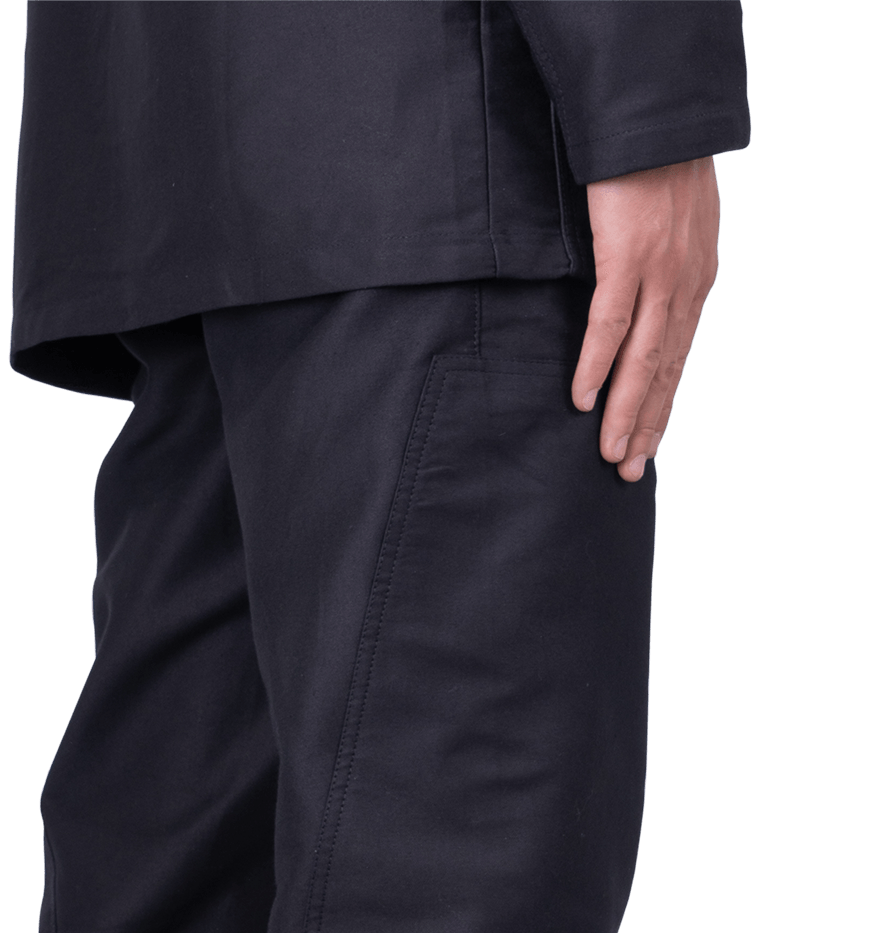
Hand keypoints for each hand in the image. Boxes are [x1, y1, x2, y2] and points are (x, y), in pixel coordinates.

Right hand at [572, 157, 720, 479]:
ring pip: (643, 359)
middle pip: (664, 370)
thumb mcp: (674, 218)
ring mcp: (659, 272)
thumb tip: (643, 293)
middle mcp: (685, 284)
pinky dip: (597, 364)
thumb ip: (663, 262)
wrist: (657, 111)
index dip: (661, 405)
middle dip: (647, 424)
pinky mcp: (628, 255)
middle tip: (628, 471)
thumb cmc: (658, 159)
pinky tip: (584, 399)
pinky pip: (610, 323)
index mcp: (698, 278)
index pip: (678, 357)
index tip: (648, 444)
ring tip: (611, 453)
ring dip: (625, 411)